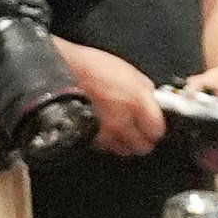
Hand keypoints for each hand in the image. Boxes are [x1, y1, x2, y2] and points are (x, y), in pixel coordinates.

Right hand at [54, 38, 167, 154]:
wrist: (61, 72)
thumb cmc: (92, 66)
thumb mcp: (126, 70)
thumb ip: (143, 89)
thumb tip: (152, 100)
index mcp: (137, 101)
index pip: (157, 130)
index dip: (155, 128)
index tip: (152, 125)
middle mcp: (123, 121)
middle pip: (142, 147)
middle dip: (142, 140)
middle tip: (139, 131)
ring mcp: (105, 132)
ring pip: (123, 151)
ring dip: (124, 143)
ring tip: (120, 131)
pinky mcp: (89, 137)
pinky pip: (105, 147)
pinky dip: (107, 142)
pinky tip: (104, 130)